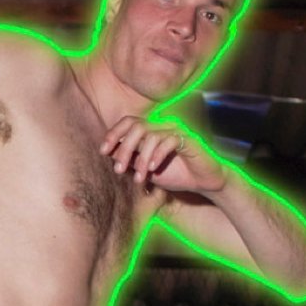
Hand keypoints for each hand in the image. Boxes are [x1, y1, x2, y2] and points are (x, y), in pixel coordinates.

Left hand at [99, 117, 227, 195]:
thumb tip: (108, 153)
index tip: (103, 151)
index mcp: (151, 130)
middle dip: (124, 148)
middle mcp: (162, 126)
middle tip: (118, 170)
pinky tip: (153, 170)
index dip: (114, 134)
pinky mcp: (188, 139)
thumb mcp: (146, 170)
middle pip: (136, 126)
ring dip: (141, 159)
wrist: (202, 183)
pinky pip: (169, 140)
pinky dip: (158, 155)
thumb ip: (130, 160)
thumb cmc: (174, 175)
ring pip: (151, 136)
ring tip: (139, 178)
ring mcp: (175, 130)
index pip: (128, 122)